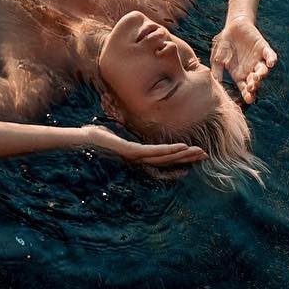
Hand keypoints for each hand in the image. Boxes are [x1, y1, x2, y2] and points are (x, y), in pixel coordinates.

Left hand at [86, 126, 206, 167]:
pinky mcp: (132, 152)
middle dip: (188, 158)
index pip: (162, 161)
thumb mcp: (114, 134)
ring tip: (200, 152)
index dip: (179, 161)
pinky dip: (169, 150)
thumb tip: (127, 127)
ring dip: (184, 155)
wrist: (82, 141)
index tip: (193, 161)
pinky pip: (154, 151)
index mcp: (137, 157)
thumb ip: (123, 134)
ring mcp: (136, 157)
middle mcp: (139, 160)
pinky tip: (182, 147)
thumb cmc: (96, 137)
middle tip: (205, 156)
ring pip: (165, 157)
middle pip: (168, 161)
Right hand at [210, 17, 277, 103]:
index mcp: (240, 75)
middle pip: (255, 82)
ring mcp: (258, 60)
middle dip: (254, 85)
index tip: (249, 99)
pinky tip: (270, 63)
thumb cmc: (224, 44)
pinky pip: (270, 56)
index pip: (245, 88)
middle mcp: (250, 70)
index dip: (248, 94)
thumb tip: (216, 82)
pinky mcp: (264, 49)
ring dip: (262, 74)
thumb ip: (217, 69)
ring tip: (258, 75)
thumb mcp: (217, 58)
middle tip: (251, 86)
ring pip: (263, 70)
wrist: (233, 27)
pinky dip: (271, 59)